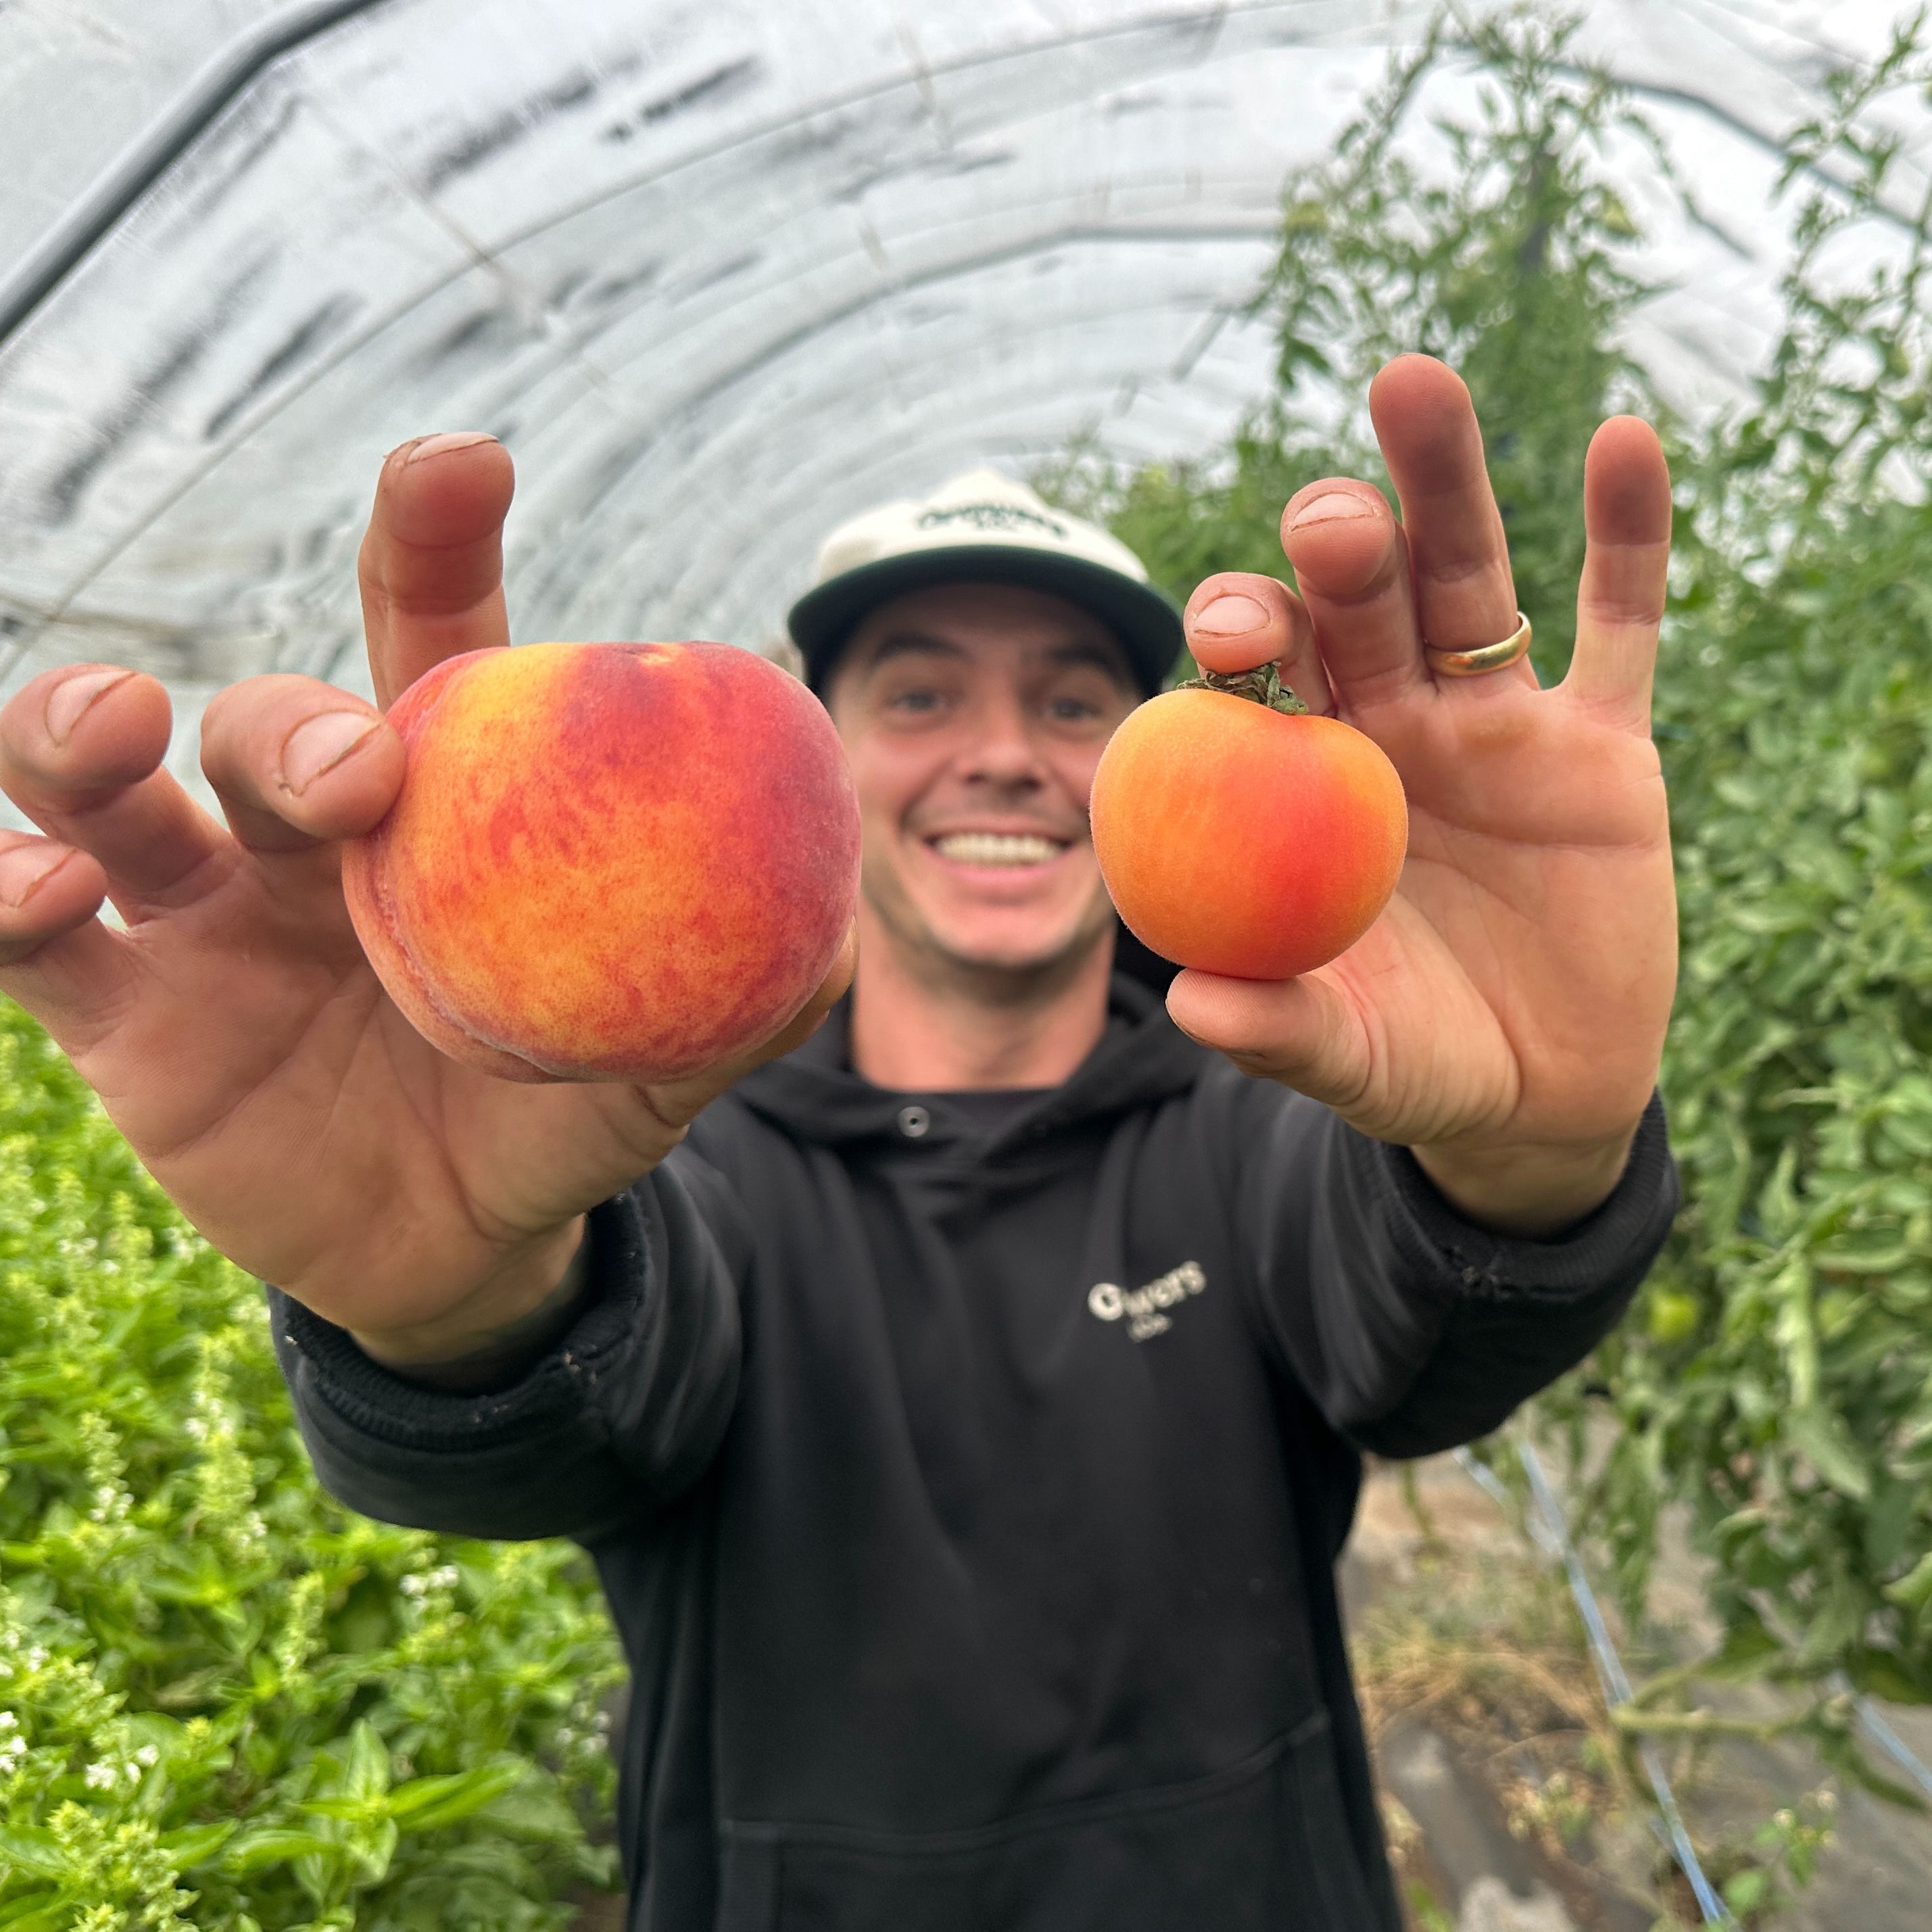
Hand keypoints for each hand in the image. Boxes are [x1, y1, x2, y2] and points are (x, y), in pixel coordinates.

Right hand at [0, 434, 852, 1362]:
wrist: (461, 1248)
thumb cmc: (559, 1116)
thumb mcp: (655, 1063)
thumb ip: (735, 997)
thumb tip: (842, 937)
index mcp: (446, 813)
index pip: (432, 647)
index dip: (433, 546)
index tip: (459, 462)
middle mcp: (309, 837)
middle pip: (269, 724)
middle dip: (293, 723)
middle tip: (352, 776)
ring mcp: (203, 916)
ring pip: (102, 778)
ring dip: (80, 729)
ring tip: (112, 731)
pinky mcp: (129, 1017)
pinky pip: (33, 943)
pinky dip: (10, 895)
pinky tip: (37, 890)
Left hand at [1168, 356, 1674, 1234]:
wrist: (1536, 1094)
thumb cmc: (1413, 1064)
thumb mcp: (1349, 1057)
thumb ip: (1277, 1028)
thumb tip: (1190, 1005)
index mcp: (1304, 785)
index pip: (1259, 683)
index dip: (1239, 641)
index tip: (1226, 634)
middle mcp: (1389, 728)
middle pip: (1353, 603)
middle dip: (1334, 548)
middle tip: (1326, 522)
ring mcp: (1494, 725)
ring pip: (1465, 579)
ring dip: (1442, 484)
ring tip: (1412, 386)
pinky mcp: (1601, 744)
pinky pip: (1618, 627)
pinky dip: (1627, 540)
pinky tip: (1625, 442)